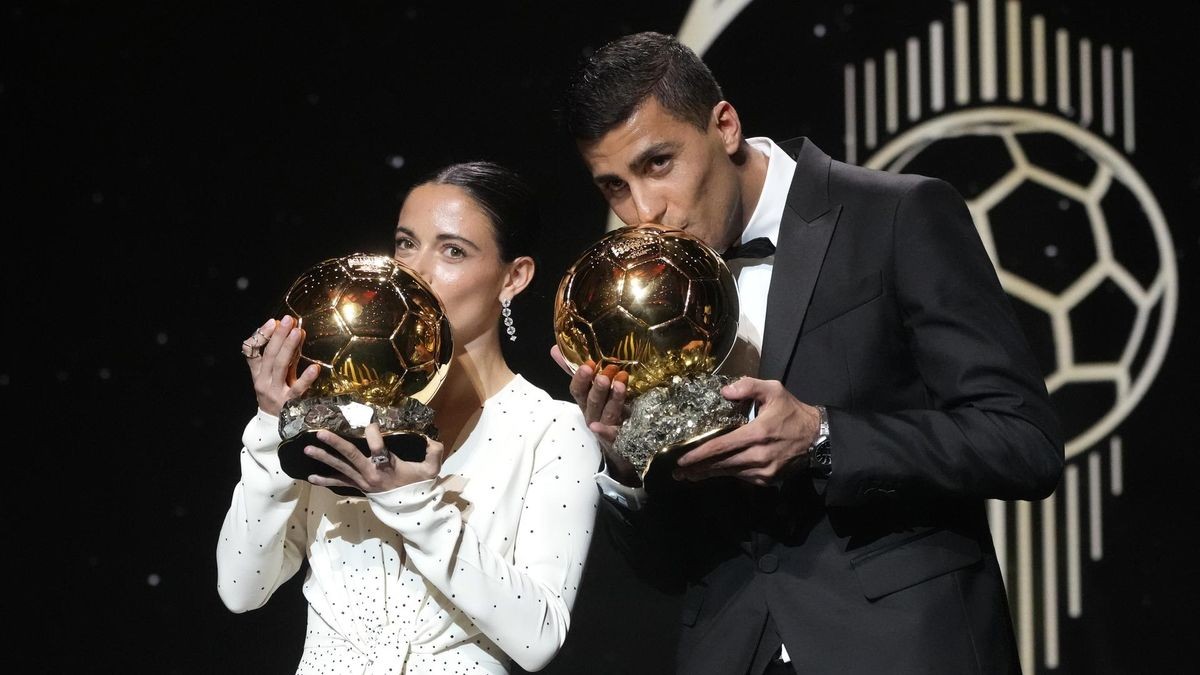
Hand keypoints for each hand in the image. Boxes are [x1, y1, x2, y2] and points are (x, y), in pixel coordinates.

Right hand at [244, 316, 319, 415]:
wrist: (273, 426)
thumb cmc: (276, 395)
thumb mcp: (274, 376)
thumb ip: (283, 357)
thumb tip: (295, 332)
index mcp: (258, 373)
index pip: (253, 352)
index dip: (262, 336)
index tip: (273, 321)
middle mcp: (263, 381)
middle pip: (269, 355)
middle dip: (279, 336)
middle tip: (288, 320)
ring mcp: (275, 392)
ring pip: (280, 367)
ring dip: (289, 348)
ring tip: (298, 332)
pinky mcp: (288, 404)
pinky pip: (297, 389)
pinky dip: (306, 378)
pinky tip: (315, 368)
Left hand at [303, 424, 443, 492]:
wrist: (410, 510)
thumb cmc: (418, 486)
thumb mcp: (431, 469)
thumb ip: (434, 451)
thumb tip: (432, 438)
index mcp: (387, 466)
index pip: (378, 447)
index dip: (373, 432)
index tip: (370, 421)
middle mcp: (371, 473)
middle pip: (350, 455)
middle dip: (335, 443)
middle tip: (320, 433)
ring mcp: (362, 481)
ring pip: (340, 467)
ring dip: (323, 458)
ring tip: (307, 449)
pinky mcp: (358, 486)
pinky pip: (339, 483)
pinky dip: (324, 480)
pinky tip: (310, 477)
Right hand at [549, 345, 638, 485]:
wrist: (623, 438)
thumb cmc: (606, 405)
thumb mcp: (593, 386)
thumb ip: (575, 370)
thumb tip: (555, 348)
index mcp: (585, 401)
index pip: (577, 390)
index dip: (581, 378)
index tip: (588, 365)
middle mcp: (592, 413)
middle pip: (592, 401)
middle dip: (598, 388)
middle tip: (605, 375)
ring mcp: (604, 426)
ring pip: (606, 413)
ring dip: (613, 399)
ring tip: (621, 383)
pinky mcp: (618, 438)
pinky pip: (613, 436)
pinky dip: (607, 433)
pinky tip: (604, 428)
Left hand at [673, 377, 820, 485]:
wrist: (817, 437)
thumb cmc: (792, 412)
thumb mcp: (774, 390)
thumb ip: (749, 386)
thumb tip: (724, 391)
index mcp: (757, 433)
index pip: (721, 446)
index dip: (699, 454)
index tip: (682, 459)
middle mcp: (759, 455)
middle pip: (721, 464)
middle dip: (698, 468)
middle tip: (677, 471)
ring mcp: (764, 470)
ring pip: (730, 473)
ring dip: (709, 473)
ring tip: (690, 474)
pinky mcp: (768, 479)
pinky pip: (742, 477)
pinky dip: (727, 474)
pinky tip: (714, 471)